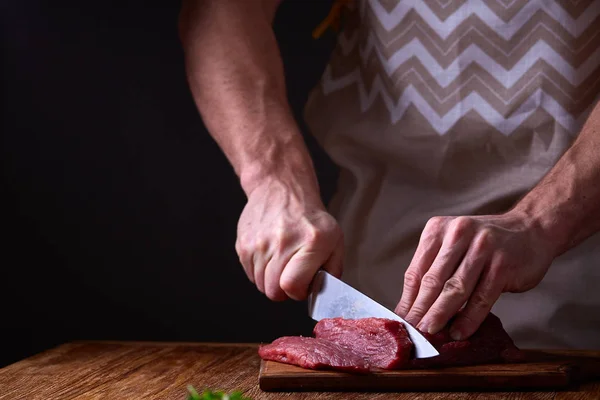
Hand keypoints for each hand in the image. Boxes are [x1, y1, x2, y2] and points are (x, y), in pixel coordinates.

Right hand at [235, 179, 342, 300]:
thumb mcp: (334, 238)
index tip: (302, 285)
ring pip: (260, 284)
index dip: (298, 292)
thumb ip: (332, 269)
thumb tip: (322, 292)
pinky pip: (250, 273)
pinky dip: (260, 270)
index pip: (292, 285)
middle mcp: (282, 242)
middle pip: (273, 291)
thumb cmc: (309, 217)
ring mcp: (259, 243)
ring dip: (271, 280)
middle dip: (284, 289)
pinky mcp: (243, 244)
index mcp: (310, 242)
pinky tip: (270, 255)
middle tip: (292, 275)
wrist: (281, 189)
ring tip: (281, 261)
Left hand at [394, 213, 553, 339]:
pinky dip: (469, 318)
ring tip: (430, 333)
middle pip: (433, 280)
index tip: (402, 320)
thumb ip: (433, 270)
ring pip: (455, 289)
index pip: (416, 270)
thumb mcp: (453, 246)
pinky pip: (481, 298)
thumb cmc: (485, 243)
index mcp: (438, 229)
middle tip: (413, 331)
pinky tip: (459, 332)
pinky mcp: (502, 265)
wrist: (530, 229)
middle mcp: (458, 234)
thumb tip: (410, 307)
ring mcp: (482, 248)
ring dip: (441, 314)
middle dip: (421, 309)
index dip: (408, 299)